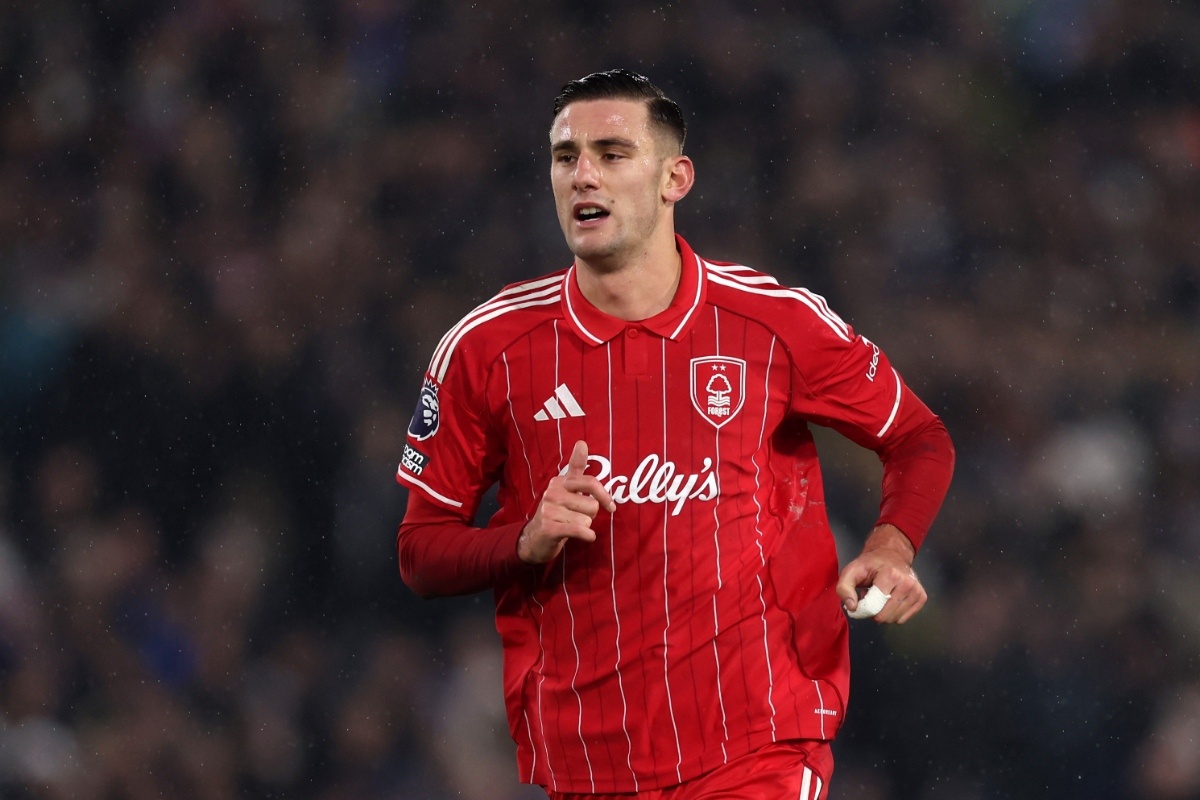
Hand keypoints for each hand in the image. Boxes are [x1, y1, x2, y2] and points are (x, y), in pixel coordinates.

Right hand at [517, 441, 615, 564]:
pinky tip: (584, 536)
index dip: (604, 496)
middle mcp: (553, 493)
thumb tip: (582, 442)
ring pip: (587, 520)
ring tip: (571, 525)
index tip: (611, 506)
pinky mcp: (549, 528)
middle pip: (592, 505)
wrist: (536, 538)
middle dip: (590, 515)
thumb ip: (576, 467)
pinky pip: (580, 530)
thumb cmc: (558, 512)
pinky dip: (587, 536)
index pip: (590, 483)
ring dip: (585, 527)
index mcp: (560, 481)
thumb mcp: (567, 488)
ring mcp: (549, 510)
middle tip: (577, 517)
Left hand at [836, 524, 926, 623]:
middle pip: (886, 615)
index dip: (864, 607)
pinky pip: (904, 619)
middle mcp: (907, 583)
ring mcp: (916, 591)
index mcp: (890, 575)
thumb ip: (844, 588)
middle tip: (871, 598)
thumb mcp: (851, 571)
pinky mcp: (922, 597)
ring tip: (881, 598)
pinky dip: (895, 615)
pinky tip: (891, 601)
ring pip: (895, 619)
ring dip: (884, 613)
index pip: (874, 605)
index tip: (861, 599)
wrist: (891, 554)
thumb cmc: (870, 565)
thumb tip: (852, 607)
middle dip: (874, 612)